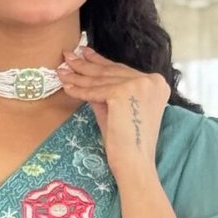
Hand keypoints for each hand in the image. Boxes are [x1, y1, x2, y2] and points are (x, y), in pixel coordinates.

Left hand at [54, 44, 169, 174]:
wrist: (134, 163)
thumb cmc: (126, 143)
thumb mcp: (116, 110)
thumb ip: (105, 91)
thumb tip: (84, 76)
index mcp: (156, 83)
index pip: (122, 70)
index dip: (101, 61)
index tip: (85, 54)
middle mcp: (151, 80)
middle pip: (110, 71)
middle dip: (86, 65)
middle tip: (68, 56)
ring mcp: (139, 84)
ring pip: (101, 80)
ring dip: (78, 76)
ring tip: (62, 71)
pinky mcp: (124, 92)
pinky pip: (96, 91)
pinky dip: (79, 90)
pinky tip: (66, 86)